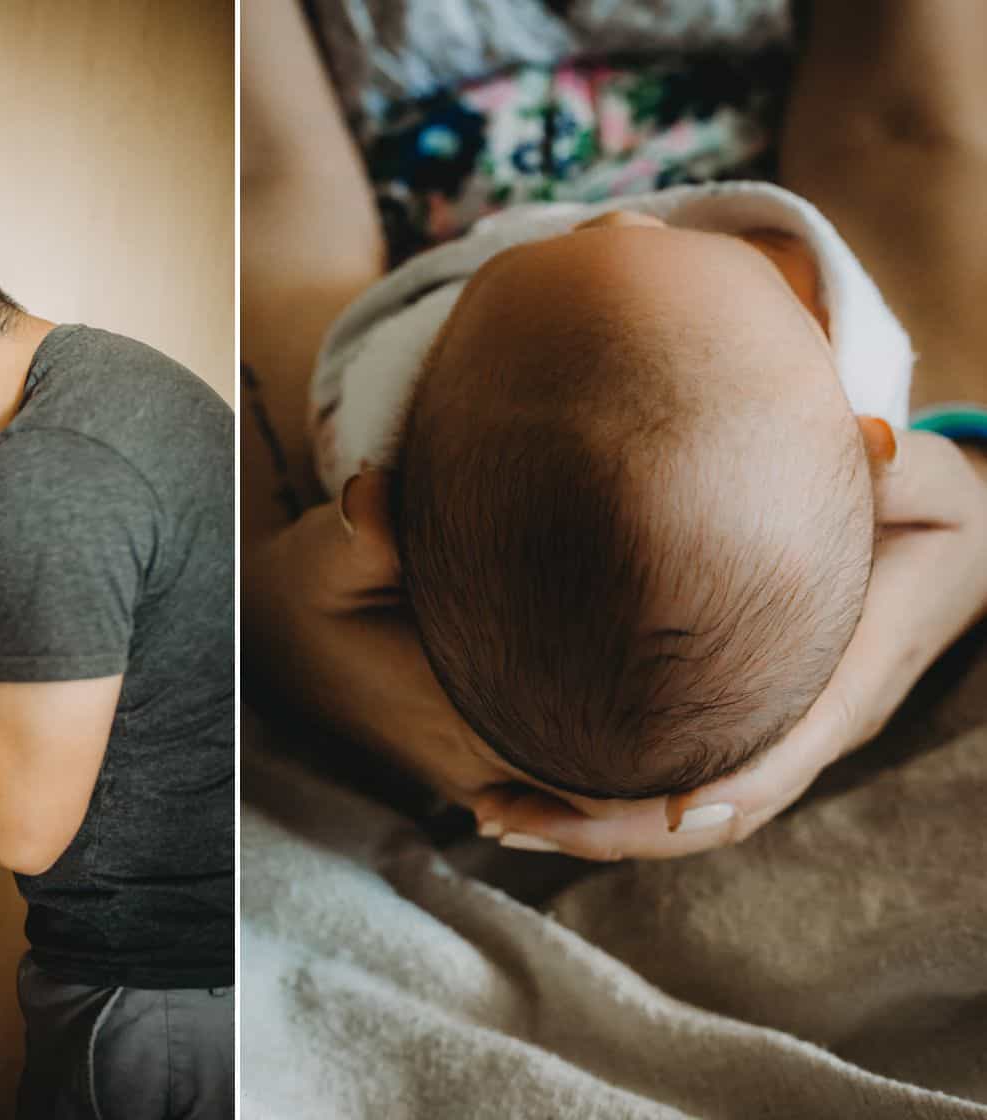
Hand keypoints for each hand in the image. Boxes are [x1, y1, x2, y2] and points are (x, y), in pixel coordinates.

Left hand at [462, 422, 986, 859]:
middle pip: (709, 813)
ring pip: (680, 814)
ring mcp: (774, 736)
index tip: (666, 809)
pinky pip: (670, 782)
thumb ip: (895, 472)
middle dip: (607, 828)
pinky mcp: (744, 726)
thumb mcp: (930, 490)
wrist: (954, 556)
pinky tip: (519, 782)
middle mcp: (808, 726)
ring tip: (486, 813)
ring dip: (583, 823)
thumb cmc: (934, 518)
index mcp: (853, 679)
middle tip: (498, 814)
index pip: (789, 754)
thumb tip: (864, 443)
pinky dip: (596, 794)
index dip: (730, 786)